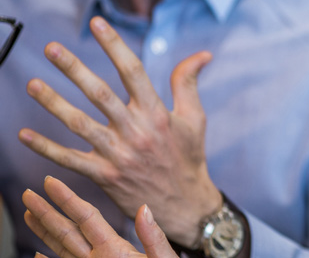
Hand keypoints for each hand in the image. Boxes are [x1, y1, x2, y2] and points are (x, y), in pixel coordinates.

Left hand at [19, 17, 220, 246]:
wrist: (184, 204)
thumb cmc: (188, 156)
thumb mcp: (194, 118)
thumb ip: (188, 83)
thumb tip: (202, 54)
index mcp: (157, 112)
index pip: (133, 71)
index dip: (114, 45)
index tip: (97, 23)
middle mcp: (135, 131)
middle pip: (99, 94)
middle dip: (74, 69)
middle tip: (51, 48)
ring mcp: (118, 154)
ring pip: (79, 124)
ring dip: (53, 104)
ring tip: (33, 84)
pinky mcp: (104, 175)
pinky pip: (69, 160)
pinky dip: (46, 148)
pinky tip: (25, 135)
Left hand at [23, 175, 175, 257]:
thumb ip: (154, 236)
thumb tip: (144, 208)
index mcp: (114, 251)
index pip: (85, 217)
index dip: (66, 197)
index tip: (50, 182)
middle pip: (64, 232)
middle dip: (45, 212)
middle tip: (28, 195)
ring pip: (59, 249)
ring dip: (42, 231)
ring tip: (28, 215)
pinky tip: (36, 254)